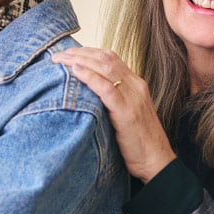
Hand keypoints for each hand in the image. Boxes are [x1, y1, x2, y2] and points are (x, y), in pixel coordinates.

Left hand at [52, 48, 175, 182]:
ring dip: (80, 61)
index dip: (87, 52)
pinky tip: (75, 72)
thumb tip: (87, 92)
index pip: (110, 57)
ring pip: (105, 68)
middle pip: (105, 58)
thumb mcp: (126, 113)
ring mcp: (133, 97)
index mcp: (135, 84)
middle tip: (57, 54)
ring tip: (60, 60)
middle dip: (79, 53)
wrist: (156, 161)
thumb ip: (112, 99)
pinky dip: (90, 77)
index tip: (67, 53)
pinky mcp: (127, 112)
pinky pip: (107, 89)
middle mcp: (135, 86)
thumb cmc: (138, 141)